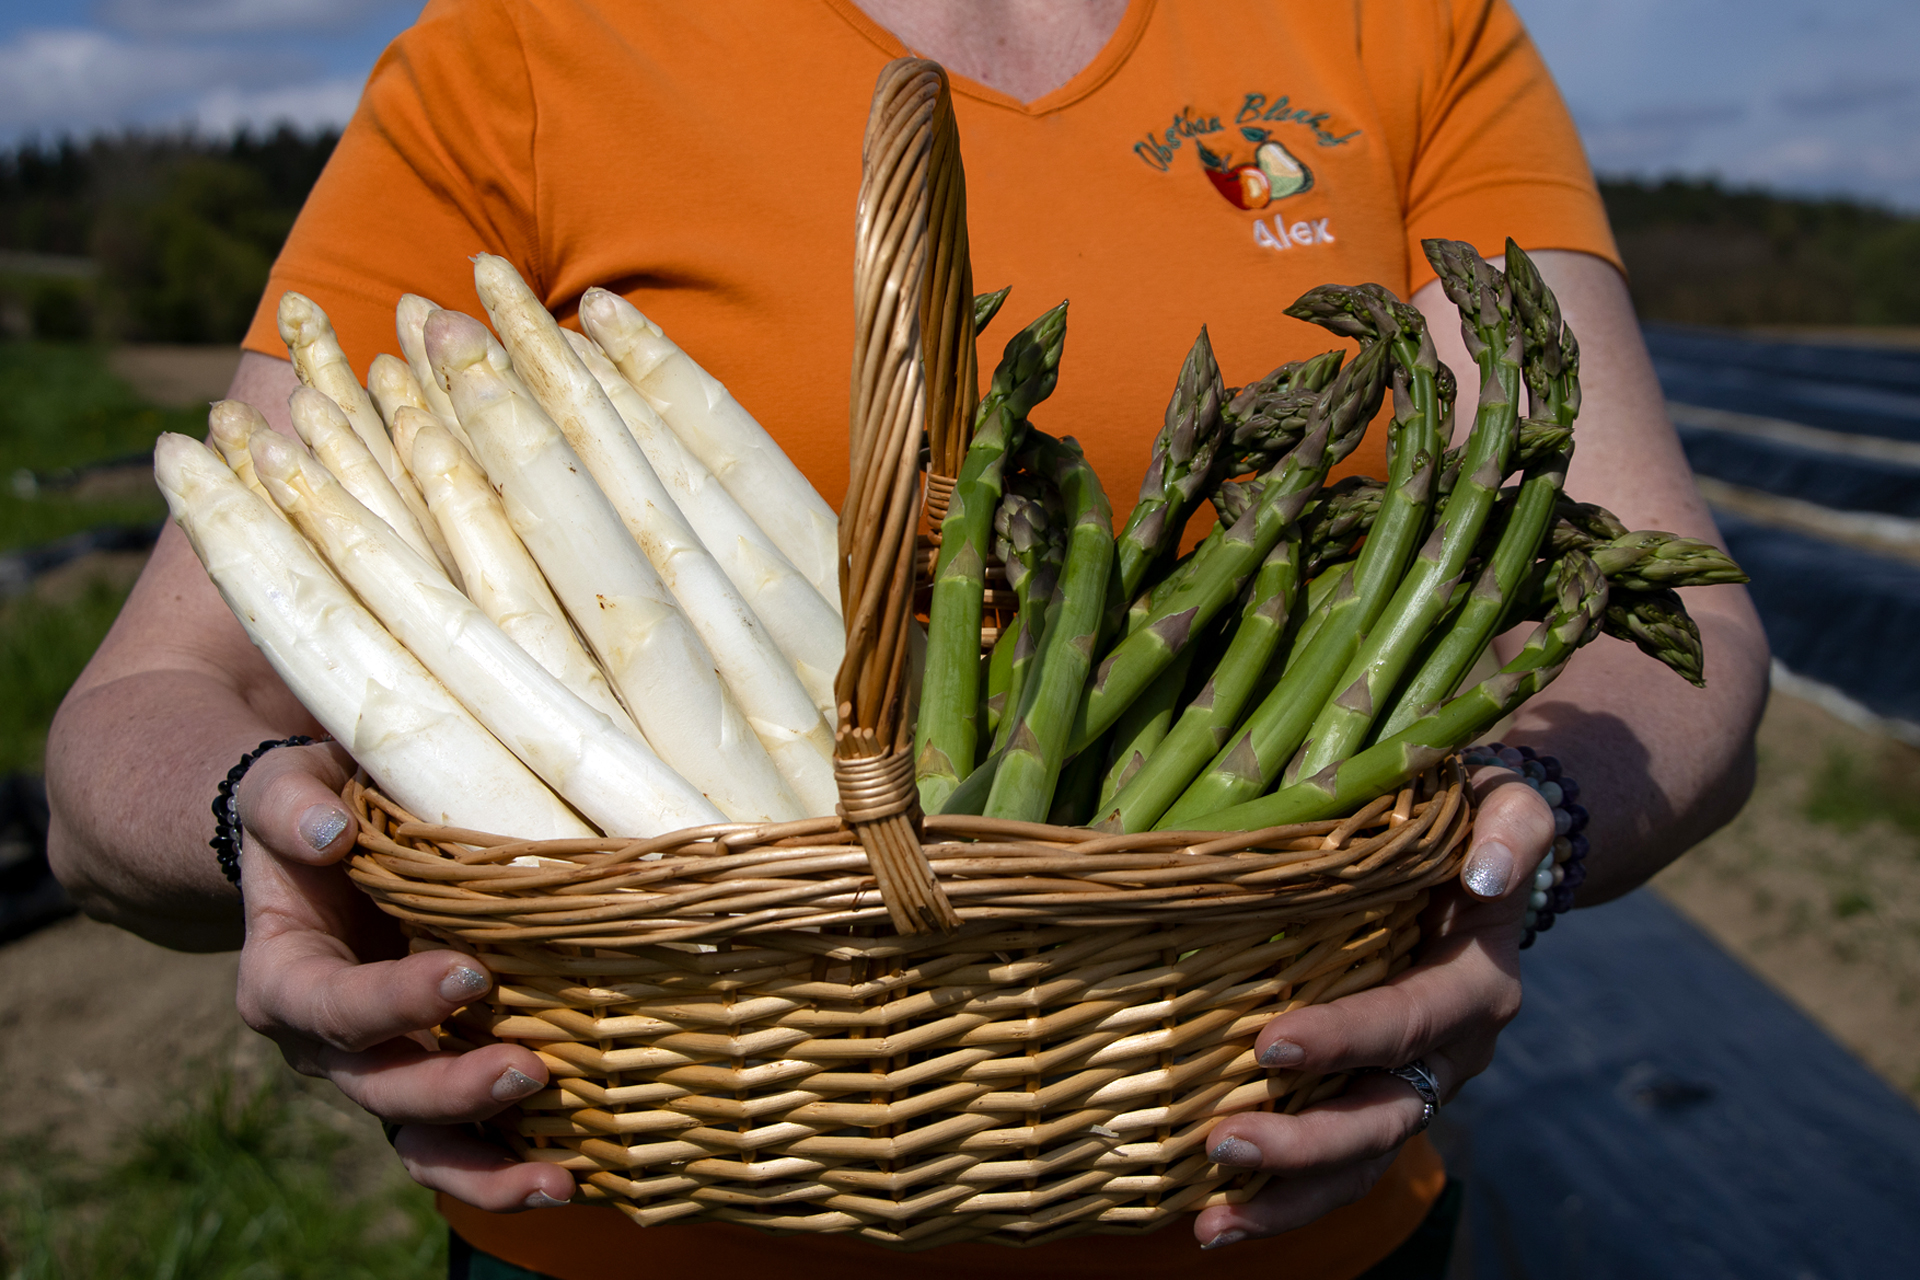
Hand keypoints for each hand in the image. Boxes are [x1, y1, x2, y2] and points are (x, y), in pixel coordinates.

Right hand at [231, 744, 575, 1211]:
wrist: (327, 847)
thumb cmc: (315, 811)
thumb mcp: (284, 789)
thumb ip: (288, 805)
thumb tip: (329, 833)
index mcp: (284, 977)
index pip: (332, 1004)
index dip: (395, 1000)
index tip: (470, 973)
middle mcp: (327, 1043)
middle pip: (383, 1088)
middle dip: (455, 1089)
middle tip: (531, 1070)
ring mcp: (383, 1070)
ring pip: (422, 1143)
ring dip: (486, 1169)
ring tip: (560, 1179)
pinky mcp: (434, 1079)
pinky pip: (465, 1142)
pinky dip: (510, 1169)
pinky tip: (576, 1177)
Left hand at [1191, 764, 1553, 1247]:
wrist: (1484, 856)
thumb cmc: (1475, 818)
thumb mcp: (1506, 802)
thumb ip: (1510, 830)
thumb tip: (1485, 876)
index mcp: (1476, 981)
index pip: (1409, 1018)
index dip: (1348, 1037)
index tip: (1271, 1043)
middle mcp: (1452, 1050)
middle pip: (1385, 1116)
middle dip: (1306, 1143)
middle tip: (1223, 1142)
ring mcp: (1416, 1083)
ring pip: (1361, 1162)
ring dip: (1289, 1198)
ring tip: (1212, 1226)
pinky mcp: (1375, 1095)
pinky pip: (1337, 1163)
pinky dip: (1280, 1198)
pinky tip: (1210, 1220)